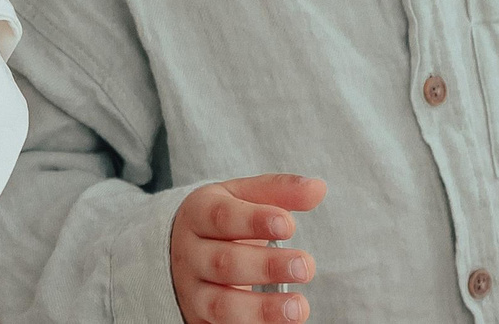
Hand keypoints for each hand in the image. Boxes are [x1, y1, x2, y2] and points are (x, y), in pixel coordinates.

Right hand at [169, 173, 326, 323]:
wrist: (179, 252)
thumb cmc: (222, 220)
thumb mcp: (242, 197)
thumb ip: (278, 191)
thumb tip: (318, 188)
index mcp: (198, 214)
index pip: (222, 217)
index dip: (255, 221)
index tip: (289, 225)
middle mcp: (190, 254)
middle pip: (224, 263)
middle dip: (267, 267)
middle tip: (306, 267)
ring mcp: (193, 291)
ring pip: (221, 305)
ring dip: (262, 309)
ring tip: (299, 308)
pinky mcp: (200, 320)